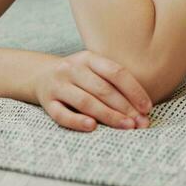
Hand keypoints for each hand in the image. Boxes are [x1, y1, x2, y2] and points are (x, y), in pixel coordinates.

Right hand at [31, 50, 152, 131]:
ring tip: (127, 127)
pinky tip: (92, 127)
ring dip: (108, 115)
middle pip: (102, 89)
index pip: (115, 72)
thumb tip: (142, 107)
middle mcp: (72, 69)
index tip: (147, 108)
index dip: (134, 90)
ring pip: (85, 101)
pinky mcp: (47, 102)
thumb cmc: (77, 76)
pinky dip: (77, 121)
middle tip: (141, 123)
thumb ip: (113, 82)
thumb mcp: (92, 68)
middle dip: (125, 107)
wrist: (38, 75)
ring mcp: (58, 85)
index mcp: (88, 58)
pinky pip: (61, 114)